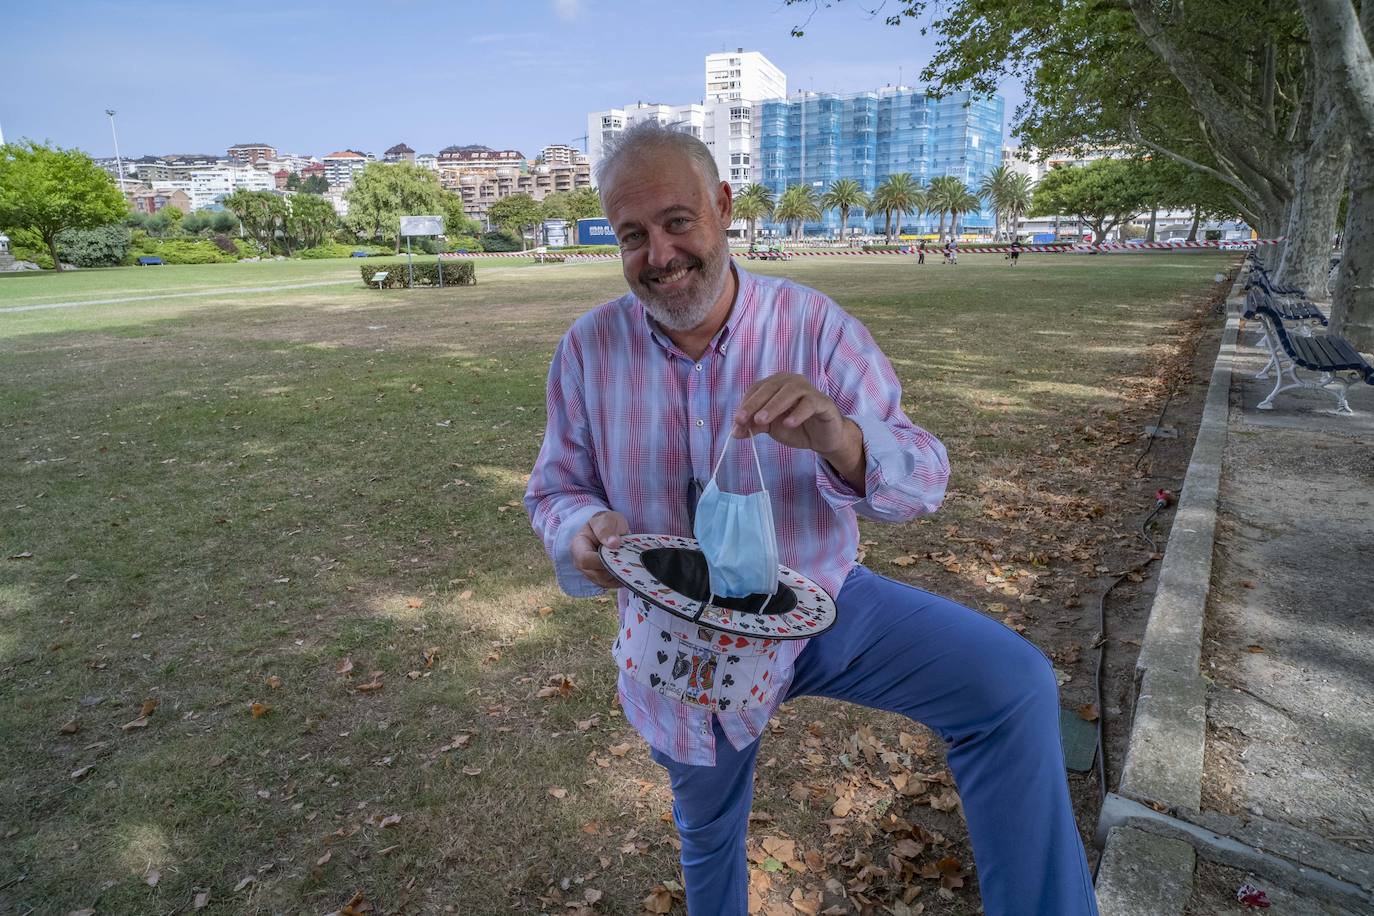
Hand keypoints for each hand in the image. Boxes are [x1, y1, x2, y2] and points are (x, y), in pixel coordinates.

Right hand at [570, 510, 628, 589]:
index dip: (601, 560)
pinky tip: (629, 568)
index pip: (585, 559)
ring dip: (619, 574)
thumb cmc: (605, 523)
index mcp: (578, 546)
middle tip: (628, 559)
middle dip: (613, 568)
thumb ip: (606, 529)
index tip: (617, 554)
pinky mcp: (600, 579)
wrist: (610, 530)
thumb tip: (613, 543)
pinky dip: (621, 578)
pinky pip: (611, 584)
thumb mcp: (606, 519)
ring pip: (604, 581)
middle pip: (595, 574)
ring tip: (630, 562)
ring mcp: (590, 573)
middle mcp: (580, 563)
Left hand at [733, 373, 866, 493]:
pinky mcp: (822, 402)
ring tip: (761, 420)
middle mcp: (791, 381)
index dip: (745, 404)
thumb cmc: (796, 427)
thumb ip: (754, 426)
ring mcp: (808, 390)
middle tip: (742, 419)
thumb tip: (735, 432)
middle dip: (754, 404)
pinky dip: (798, 413)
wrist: (822, 437)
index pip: (756, 389)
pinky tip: (789, 424)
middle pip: (770, 387)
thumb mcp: (771, 427)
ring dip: (773, 406)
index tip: (736, 422)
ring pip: (789, 392)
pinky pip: (809, 403)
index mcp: (776, 384)